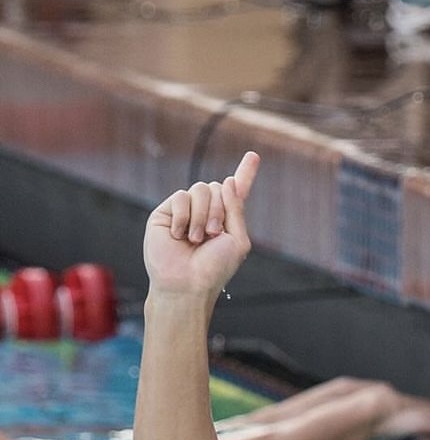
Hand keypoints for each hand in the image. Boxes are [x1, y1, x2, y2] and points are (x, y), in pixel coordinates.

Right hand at [143, 152, 259, 302]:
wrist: (187, 283)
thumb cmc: (214, 268)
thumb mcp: (237, 240)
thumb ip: (236, 209)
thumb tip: (227, 181)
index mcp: (227, 219)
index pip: (237, 192)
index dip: (246, 173)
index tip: (254, 155)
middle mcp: (207, 212)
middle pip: (218, 187)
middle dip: (219, 210)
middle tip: (212, 235)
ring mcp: (186, 211)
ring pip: (200, 189)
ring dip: (202, 216)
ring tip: (196, 239)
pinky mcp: (166, 213)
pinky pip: (180, 197)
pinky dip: (184, 216)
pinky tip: (179, 236)